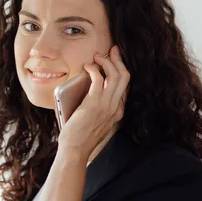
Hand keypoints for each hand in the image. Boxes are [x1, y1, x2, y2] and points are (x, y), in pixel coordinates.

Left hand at [57, 45, 129, 160]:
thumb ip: (98, 109)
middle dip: (119, 60)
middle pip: (125, 77)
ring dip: (108, 61)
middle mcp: (116, 107)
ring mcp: (107, 105)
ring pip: (116, 75)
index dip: (120, 71)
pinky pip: (98, 78)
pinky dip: (94, 68)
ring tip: (98, 56)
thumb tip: (90, 91)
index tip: (115, 61)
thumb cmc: (80, 138)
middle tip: (113, 50)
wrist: (75, 150)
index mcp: (118, 113)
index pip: (125, 87)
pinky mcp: (94, 102)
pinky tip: (88, 66)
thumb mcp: (96, 123)